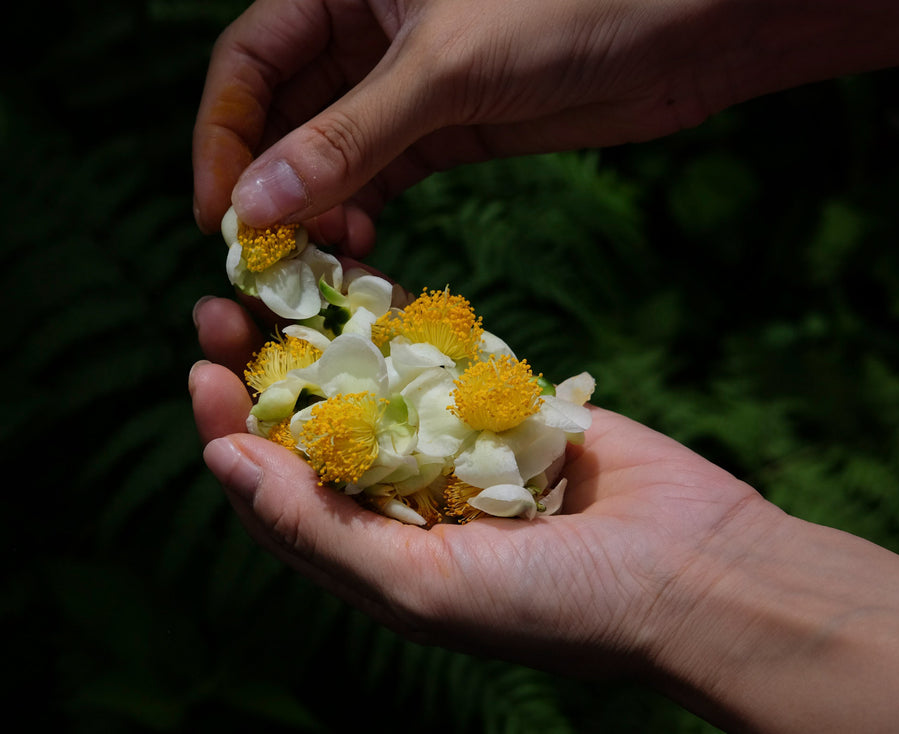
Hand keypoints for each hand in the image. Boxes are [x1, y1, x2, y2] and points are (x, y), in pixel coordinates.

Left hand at [191, 294, 898, 731]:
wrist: (696, 574)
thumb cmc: (556, 604)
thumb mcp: (418, 586)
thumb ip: (316, 529)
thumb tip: (220, 462)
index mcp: (371, 554)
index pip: (274, 492)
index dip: (231, 434)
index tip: (202, 377)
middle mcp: (401, 498)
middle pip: (308, 425)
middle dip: (260, 370)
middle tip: (217, 311)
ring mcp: (451, 444)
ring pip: (364, 379)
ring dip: (314, 333)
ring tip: (274, 280)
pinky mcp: (500, 401)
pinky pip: (434, 353)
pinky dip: (394, 317)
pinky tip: (354, 277)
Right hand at [193, 0, 751, 252]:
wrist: (692, 25)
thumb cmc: (570, 4)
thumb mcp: (445, 66)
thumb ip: (347, 137)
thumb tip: (253, 207)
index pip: (250, 60)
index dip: (224, 135)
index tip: (219, 215)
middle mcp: (363, 28)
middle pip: (284, 113)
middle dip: (270, 185)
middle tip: (263, 261)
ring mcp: (406, 81)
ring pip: (331, 153)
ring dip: (316, 212)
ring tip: (313, 269)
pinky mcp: (448, 125)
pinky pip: (381, 176)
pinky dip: (363, 216)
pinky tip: (358, 255)